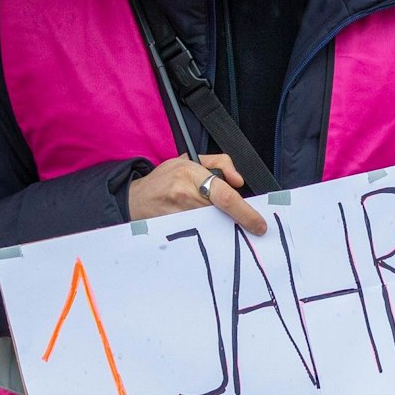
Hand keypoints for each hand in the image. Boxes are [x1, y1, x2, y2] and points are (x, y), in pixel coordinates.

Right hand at [128, 154, 267, 234]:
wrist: (134, 199)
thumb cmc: (164, 179)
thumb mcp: (188, 160)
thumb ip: (219, 163)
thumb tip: (238, 181)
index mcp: (190, 173)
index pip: (225, 195)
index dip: (246, 213)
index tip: (259, 225)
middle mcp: (185, 195)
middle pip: (222, 213)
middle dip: (234, 218)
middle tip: (237, 219)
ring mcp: (179, 215)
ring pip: (214, 225)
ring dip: (220, 224)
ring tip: (206, 215)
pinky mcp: (174, 229)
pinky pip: (201, 233)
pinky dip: (208, 231)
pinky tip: (202, 225)